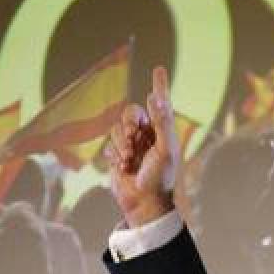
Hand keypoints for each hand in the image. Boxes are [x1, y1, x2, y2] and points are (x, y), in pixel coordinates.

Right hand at [103, 65, 178, 226]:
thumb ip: (161, 122)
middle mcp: (146, 135)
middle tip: (133, 139)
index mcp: (162, 131)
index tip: (159, 69)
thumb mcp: (165, 149)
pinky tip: (123, 168)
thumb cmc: (161, 178)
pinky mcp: (117, 157)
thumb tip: (154, 96)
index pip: (160, 103)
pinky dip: (114, 156)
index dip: (159, 86)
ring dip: (122, 144)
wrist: (144, 204)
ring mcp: (131, 145)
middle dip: (129, 124)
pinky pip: (108, 146)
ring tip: (129, 161)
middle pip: (131, 113)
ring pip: (117, 129)